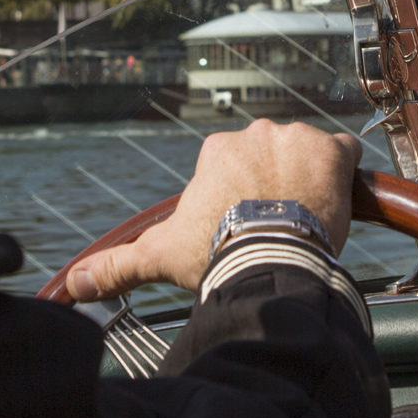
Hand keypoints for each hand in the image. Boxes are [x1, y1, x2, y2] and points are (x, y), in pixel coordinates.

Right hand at [65, 119, 360, 300]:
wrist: (270, 254)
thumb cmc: (216, 252)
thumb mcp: (161, 256)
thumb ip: (117, 267)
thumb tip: (73, 284)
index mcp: (217, 151)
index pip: (235, 169)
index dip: (242, 200)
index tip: (246, 226)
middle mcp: (255, 133)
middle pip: (271, 160)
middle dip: (275, 188)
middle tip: (277, 226)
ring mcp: (297, 137)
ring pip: (305, 156)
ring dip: (307, 182)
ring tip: (305, 221)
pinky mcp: (332, 149)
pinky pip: (344, 153)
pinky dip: (343, 175)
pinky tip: (335, 202)